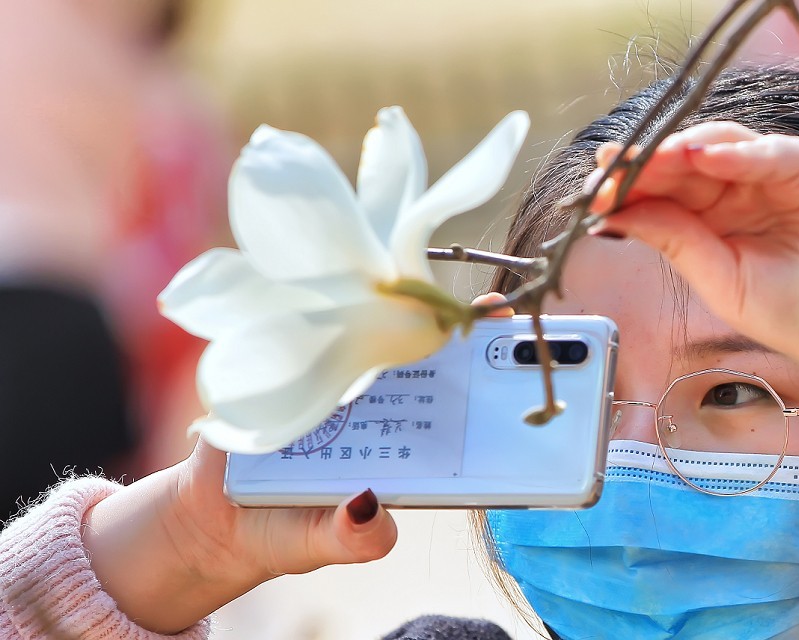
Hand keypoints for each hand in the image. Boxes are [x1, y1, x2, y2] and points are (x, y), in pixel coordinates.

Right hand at [82, 293, 513, 633]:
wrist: (209, 516)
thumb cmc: (281, 529)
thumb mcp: (320, 543)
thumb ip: (354, 537)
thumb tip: (371, 506)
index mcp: (398, 441)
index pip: (452, 398)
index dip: (484, 371)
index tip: (513, 336)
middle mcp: (374, 402)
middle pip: (421, 358)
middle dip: (457, 331)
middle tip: (491, 310)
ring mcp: (333, 377)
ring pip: (374, 335)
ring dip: (399, 308)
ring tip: (429, 292)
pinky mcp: (287, 362)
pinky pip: (313, 327)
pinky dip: (330, 306)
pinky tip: (351, 288)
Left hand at [589, 122, 798, 522]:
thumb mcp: (722, 282)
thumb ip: (676, 242)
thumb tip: (614, 212)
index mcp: (718, 220)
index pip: (667, 193)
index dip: (631, 189)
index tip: (593, 192)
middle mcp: (745, 191)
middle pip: (687, 165)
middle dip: (647, 165)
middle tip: (611, 168)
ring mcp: (780, 176)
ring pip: (723, 148)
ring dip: (683, 151)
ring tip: (650, 161)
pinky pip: (774, 152)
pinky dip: (740, 154)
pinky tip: (704, 160)